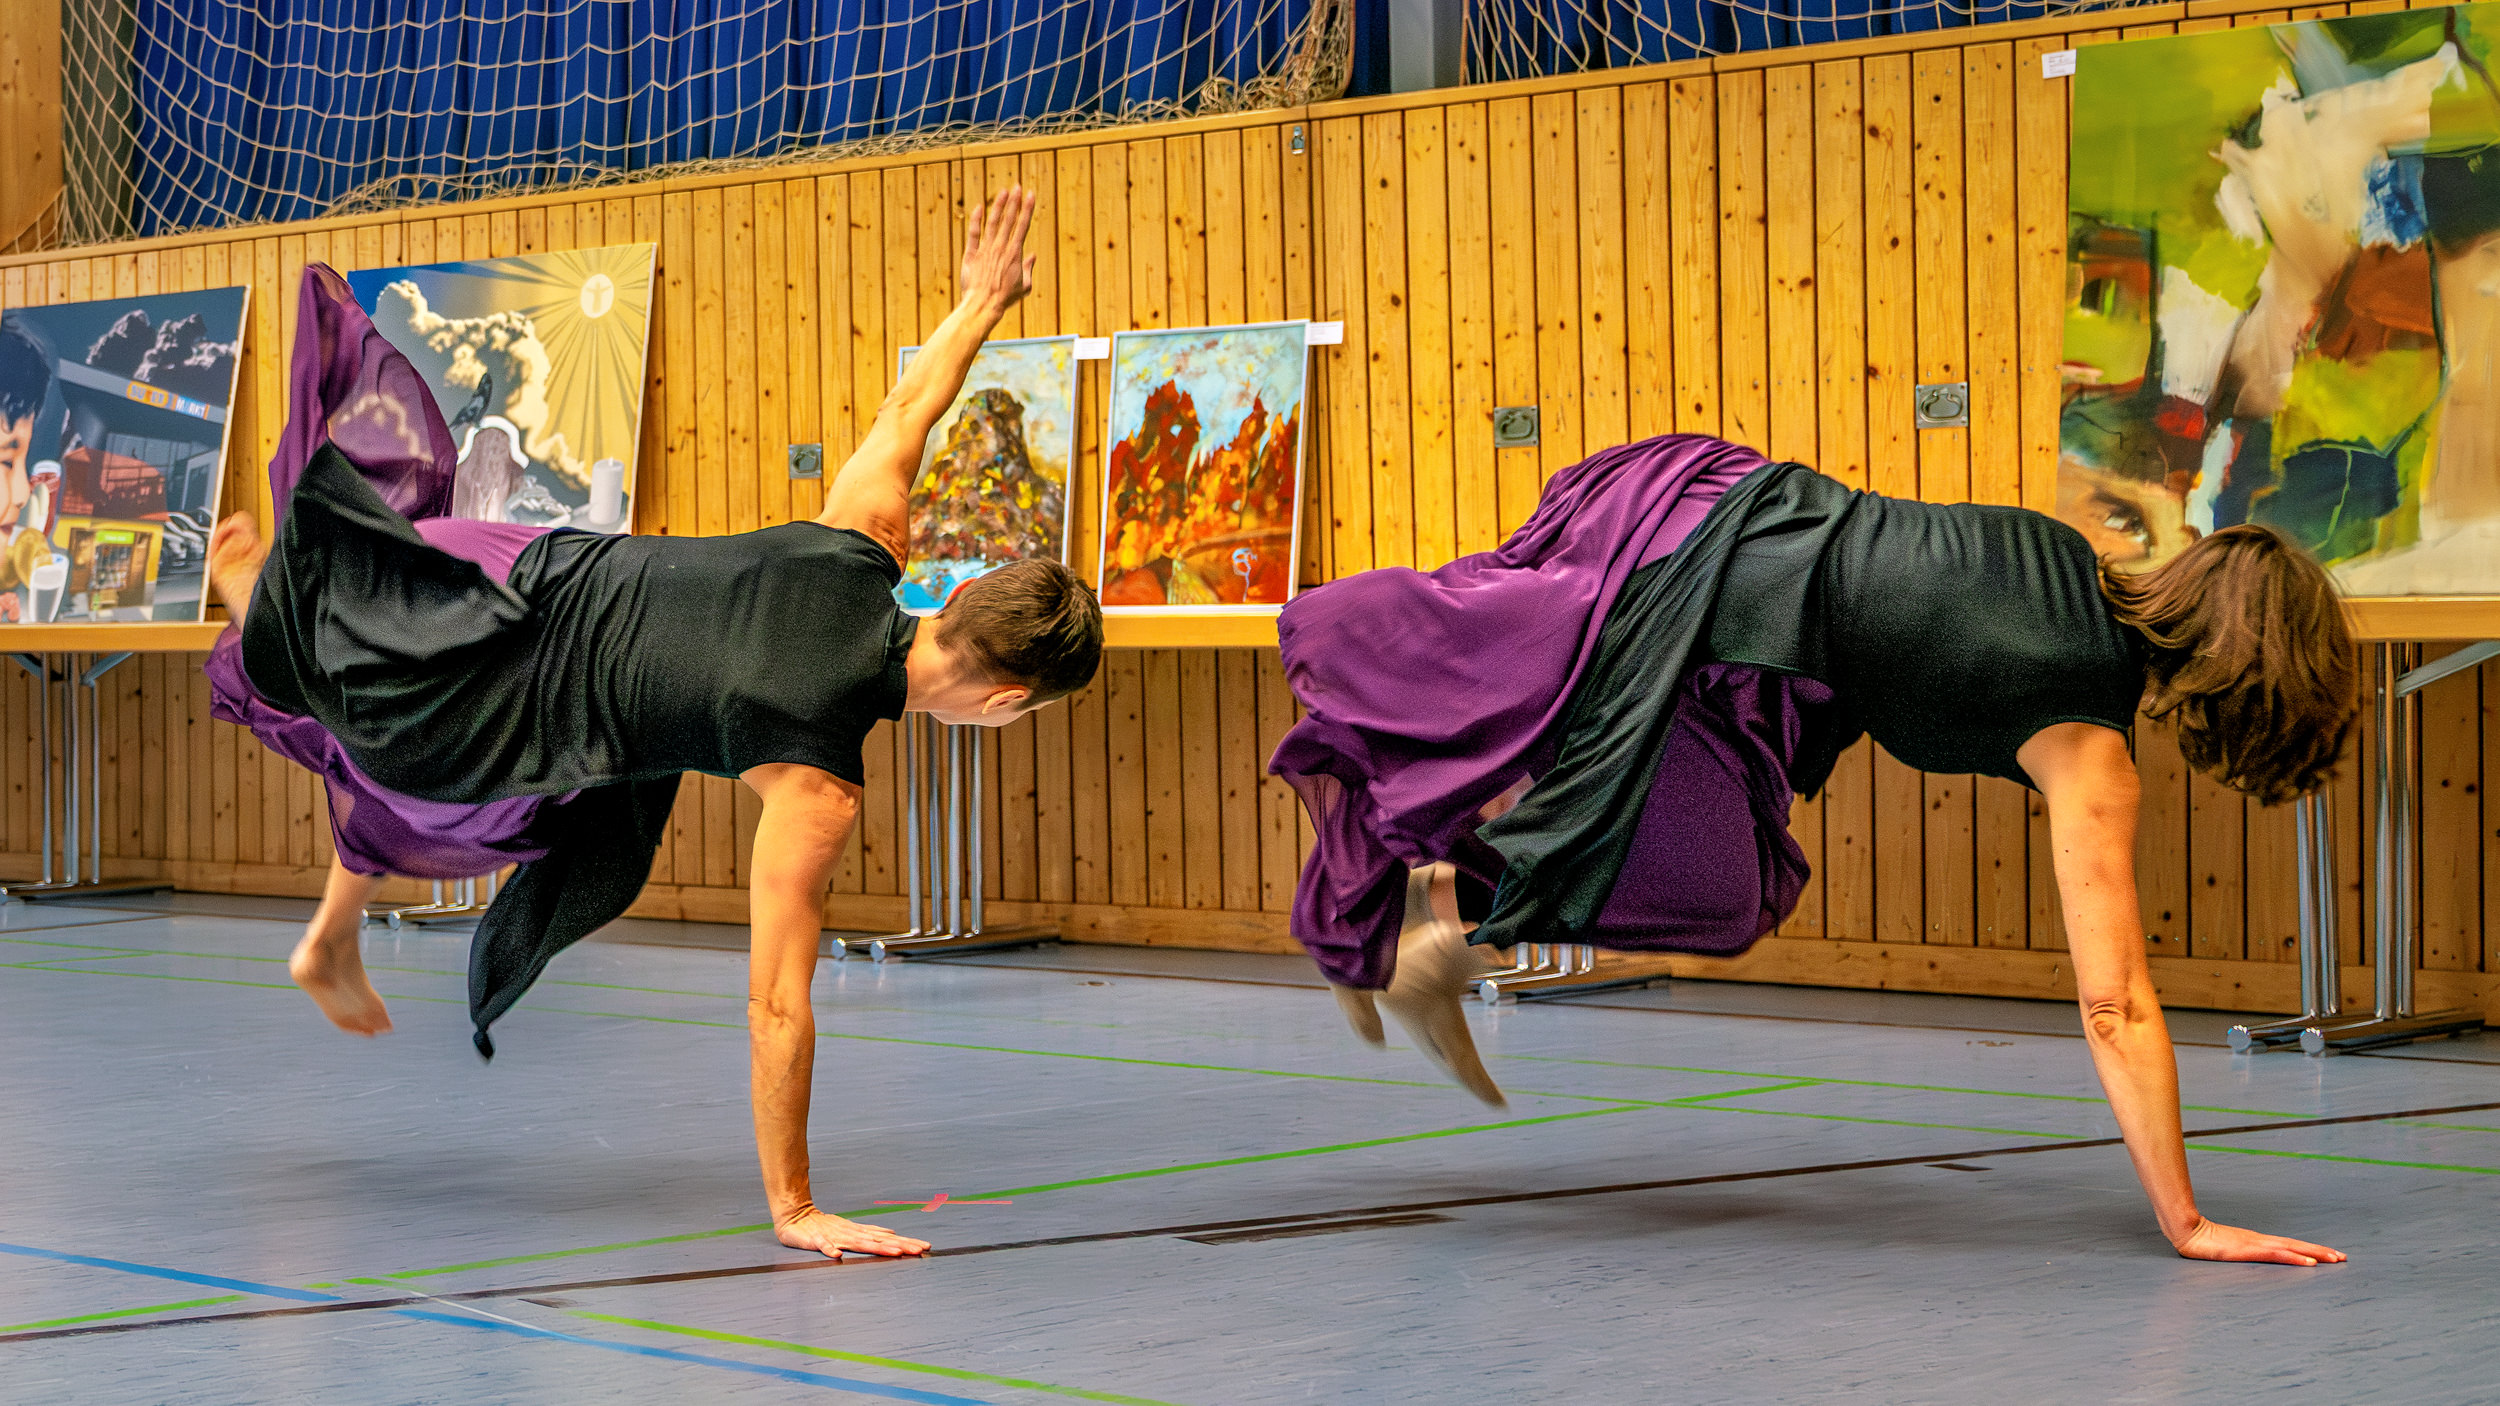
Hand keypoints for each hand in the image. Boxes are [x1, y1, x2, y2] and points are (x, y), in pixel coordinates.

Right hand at [775, 1206, 931, 1259]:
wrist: (796, 1216)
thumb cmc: (824, 1225)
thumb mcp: (851, 1229)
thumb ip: (870, 1232)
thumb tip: (892, 1232)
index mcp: (860, 1232)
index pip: (887, 1238)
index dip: (906, 1242)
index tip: (925, 1247)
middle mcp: (852, 1233)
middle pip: (880, 1241)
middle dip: (901, 1245)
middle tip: (921, 1250)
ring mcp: (835, 1236)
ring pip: (859, 1243)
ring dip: (878, 1247)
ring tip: (896, 1253)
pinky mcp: (816, 1240)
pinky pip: (823, 1246)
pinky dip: (829, 1249)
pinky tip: (837, 1256)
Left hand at [958, 187, 1036, 311]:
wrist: (982, 305)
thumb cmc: (1005, 299)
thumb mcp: (1024, 286)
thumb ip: (1028, 269)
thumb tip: (1032, 256)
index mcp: (1014, 254)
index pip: (1023, 226)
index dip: (1027, 209)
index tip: (1030, 195)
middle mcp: (1000, 248)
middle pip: (1009, 220)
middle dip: (1014, 201)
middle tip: (1018, 186)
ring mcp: (985, 249)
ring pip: (993, 223)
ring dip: (998, 206)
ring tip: (1003, 192)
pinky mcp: (971, 254)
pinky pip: (973, 233)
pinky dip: (976, 220)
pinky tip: (979, 208)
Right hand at [2171, 1216, 2345, 1265]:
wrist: (2187, 1231)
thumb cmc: (2202, 1242)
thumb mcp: (2225, 1251)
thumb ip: (2237, 1252)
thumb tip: (2245, 1257)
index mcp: (2257, 1242)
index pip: (2290, 1245)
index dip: (2311, 1249)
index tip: (2329, 1254)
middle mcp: (2261, 1241)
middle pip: (2297, 1245)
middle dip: (2322, 1251)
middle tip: (2343, 1257)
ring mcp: (2257, 1244)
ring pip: (2293, 1249)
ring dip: (2316, 1254)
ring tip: (2334, 1259)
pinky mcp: (2250, 1250)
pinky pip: (2279, 1255)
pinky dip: (2296, 1258)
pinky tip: (2310, 1263)